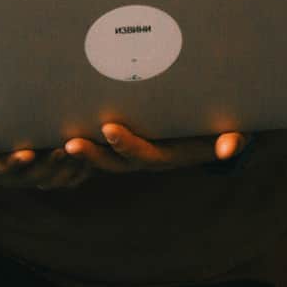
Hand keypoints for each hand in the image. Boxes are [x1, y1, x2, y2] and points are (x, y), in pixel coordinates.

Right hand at [0, 104, 89, 189]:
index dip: (12, 163)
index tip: (24, 152)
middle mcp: (11, 176)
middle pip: (31, 176)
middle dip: (47, 165)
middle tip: (61, 149)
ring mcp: (33, 174)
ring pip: (54, 178)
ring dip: (68, 167)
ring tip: (79, 149)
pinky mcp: (53, 169)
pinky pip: (70, 175)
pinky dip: (81, 167)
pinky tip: (90, 152)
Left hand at [63, 123, 248, 173]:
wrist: (216, 128)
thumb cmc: (224, 125)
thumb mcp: (233, 130)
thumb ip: (232, 139)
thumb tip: (229, 147)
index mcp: (167, 154)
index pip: (143, 154)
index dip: (126, 144)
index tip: (109, 128)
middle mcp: (145, 155)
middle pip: (114, 161)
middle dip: (92, 154)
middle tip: (69, 143)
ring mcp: (131, 149)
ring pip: (101, 156)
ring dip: (80, 152)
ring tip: (55, 140)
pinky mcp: (122, 140)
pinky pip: (97, 145)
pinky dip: (79, 140)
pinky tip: (53, 127)